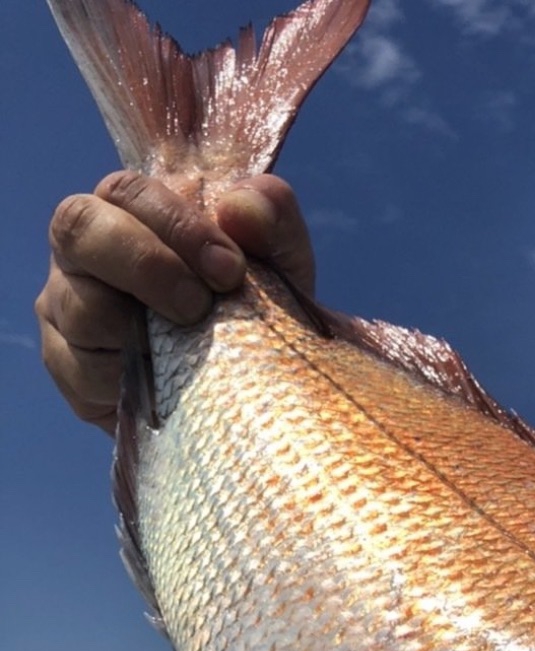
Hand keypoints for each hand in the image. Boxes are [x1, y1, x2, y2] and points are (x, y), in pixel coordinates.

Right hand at [35, 171, 314, 434]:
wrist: (255, 385)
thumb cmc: (252, 306)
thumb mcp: (278, 261)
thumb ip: (271, 219)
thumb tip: (240, 207)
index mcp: (129, 209)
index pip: (127, 192)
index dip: (177, 226)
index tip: (230, 269)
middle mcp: (86, 250)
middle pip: (78, 228)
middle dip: (146, 264)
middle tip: (201, 305)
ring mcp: (66, 307)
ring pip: (76, 304)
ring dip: (136, 328)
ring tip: (188, 349)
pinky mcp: (69, 369)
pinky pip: (80, 369)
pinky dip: (125, 377)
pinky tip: (161, 381)